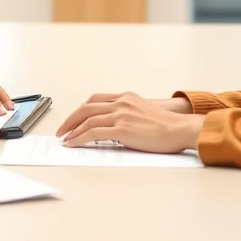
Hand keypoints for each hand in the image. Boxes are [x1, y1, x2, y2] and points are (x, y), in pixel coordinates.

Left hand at [55, 92, 204, 153]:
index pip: (95, 99)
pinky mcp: (121, 129)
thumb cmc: (166, 126)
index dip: (80, 110)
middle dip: (71, 120)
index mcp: (126, 97)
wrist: (179, 129)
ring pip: (87, 120)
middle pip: (87, 107)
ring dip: (72, 131)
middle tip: (61, 130)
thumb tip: (113, 127)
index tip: (72, 119)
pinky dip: (79, 138)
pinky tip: (74, 144)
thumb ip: (128, 113)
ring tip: (65, 140)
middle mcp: (121, 102)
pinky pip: (93, 132)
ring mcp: (120, 114)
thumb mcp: (144, 111)